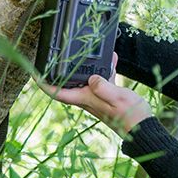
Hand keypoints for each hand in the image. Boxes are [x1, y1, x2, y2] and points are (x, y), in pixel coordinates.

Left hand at [33, 52, 152, 138]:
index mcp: (86, 99)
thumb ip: (103, 86)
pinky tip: (113, 59)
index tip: (34, 73)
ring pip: (86, 78)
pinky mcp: (108, 95)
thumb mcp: (117, 98)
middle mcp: (88, 98)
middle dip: (62, 69)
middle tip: (57, 55)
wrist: (143, 127)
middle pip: (68, 83)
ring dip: (87, 65)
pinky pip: (102, 79)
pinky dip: (105, 68)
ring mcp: (98, 97)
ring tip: (89, 50)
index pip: (58, 92)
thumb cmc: (130, 116)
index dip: (44, 83)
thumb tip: (92, 77)